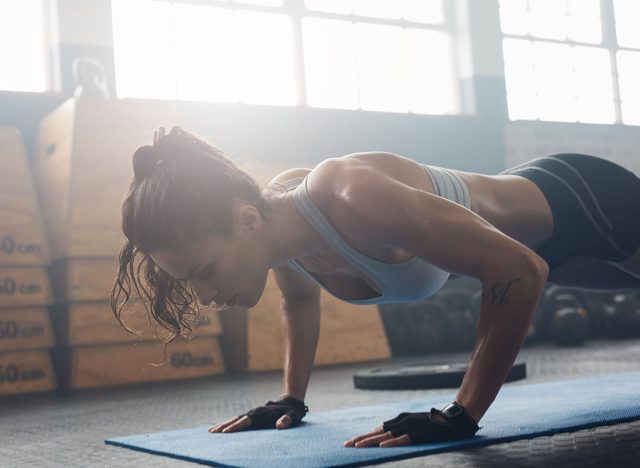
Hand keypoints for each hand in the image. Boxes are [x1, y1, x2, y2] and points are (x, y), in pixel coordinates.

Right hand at [209, 396, 307, 432]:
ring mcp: (252, 414)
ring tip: (211, 431)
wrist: (290, 401)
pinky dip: (229, 423)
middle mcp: (253, 413)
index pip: (245, 421)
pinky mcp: (252, 416)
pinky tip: (222, 428)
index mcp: (260, 415)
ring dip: (223, 424)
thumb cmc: (291, 411)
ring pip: (234, 419)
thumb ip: (287, 420)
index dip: (235, 427)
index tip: (224, 432)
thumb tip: (280, 426)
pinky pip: (238, 420)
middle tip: (212, 432)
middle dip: (224, 426)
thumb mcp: (292, 416)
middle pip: (236, 420)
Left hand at [344, 403, 478, 447]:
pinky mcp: (418, 434)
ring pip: (385, 436)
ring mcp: (409, 427)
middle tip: (346, 445)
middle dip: (361, 439)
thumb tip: (384, 433)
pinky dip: (391, 443)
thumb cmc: (433, 422)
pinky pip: (402, 439)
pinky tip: (381, 447)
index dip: (365, 435)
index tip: (352, 441)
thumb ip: (400, 426)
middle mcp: (401, 421)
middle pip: (377, 432)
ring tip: (357, 446)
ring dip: (370, 441)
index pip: (378, 429)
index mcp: (400, 418)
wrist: (451, 419)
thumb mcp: (413, 422)